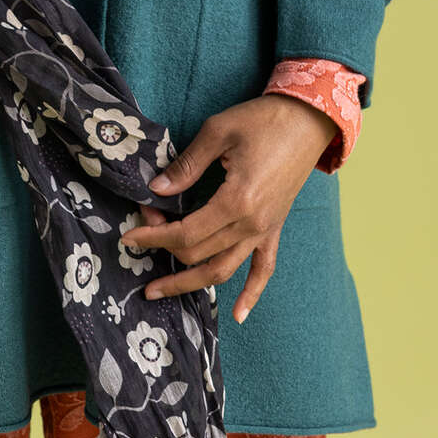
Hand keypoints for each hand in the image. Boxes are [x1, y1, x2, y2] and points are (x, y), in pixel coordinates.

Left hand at [119, 94, 339, 324]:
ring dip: (189, 285)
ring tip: (158, 290)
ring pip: (223, 271)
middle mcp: (252, 224)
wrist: (307, 120)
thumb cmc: (262, 121)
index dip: (154, 236)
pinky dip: (252, 294)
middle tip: (141, 233)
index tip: (130, 235)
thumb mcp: (218, 133)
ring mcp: (265, 230)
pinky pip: (264, 269)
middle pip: (199, 254)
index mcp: (237, 201)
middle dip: (164, 248)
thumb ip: (186, 166)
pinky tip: (238, 316)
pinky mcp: (275, 228)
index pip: (186, 233)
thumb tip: (156, 190)